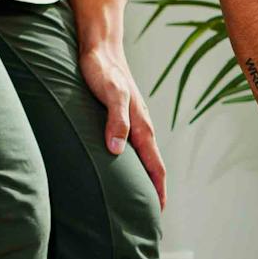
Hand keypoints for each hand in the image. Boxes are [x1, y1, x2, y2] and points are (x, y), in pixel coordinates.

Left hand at [79, 38, 166, 207]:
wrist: (99, 45)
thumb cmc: (102, 68)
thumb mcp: (111, 93)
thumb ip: (116, 120)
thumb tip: (118, 151)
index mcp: (142, 126)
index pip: (155, 166)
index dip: (158, 189)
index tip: (158, 211)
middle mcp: (140, 127)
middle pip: (153, 165)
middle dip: (154, 190)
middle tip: (150, 213)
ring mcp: (132, 122)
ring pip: (143, 156)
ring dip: (144, 177)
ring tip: (138, 197)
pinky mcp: (120, 117)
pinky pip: (131, 146)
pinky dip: (132, 162)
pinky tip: (121, 166)